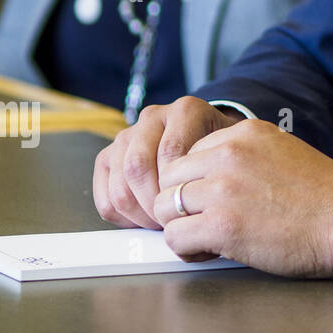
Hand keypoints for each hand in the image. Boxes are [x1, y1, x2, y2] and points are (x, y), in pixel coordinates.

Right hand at [93, 96, 242, 228]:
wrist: (206, 140)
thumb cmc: (219, 153)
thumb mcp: (228, 153)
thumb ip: (220, 169)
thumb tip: (202, 207)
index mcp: (186, 110)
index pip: (171, 152)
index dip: (177, 187)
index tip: (189, 208)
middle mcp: (153, 116)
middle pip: (138, 166)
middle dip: (153, 203)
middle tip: (171, 221)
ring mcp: (127, 135)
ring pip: (120, 183)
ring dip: (138, 212)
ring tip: (159, 222)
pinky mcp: (108, 156)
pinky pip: (104, 194)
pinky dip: (121, 215)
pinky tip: (142, 219)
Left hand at [152, 118, 332, 277]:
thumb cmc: (323, 194)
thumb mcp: (282, 150)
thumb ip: (246, 154)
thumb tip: (215, 172)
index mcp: (244, 133)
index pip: (188, 153)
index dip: (195, 180)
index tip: (211, 198)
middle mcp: (229, 154)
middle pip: (170, 177)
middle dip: (180, 202)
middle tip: (203, 220)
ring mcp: (223, 189)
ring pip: (166, 206)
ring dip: (180, 225)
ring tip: (205, 237)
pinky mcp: (222, 225)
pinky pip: (175, 237)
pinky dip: (187, 249)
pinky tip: (211, 251)